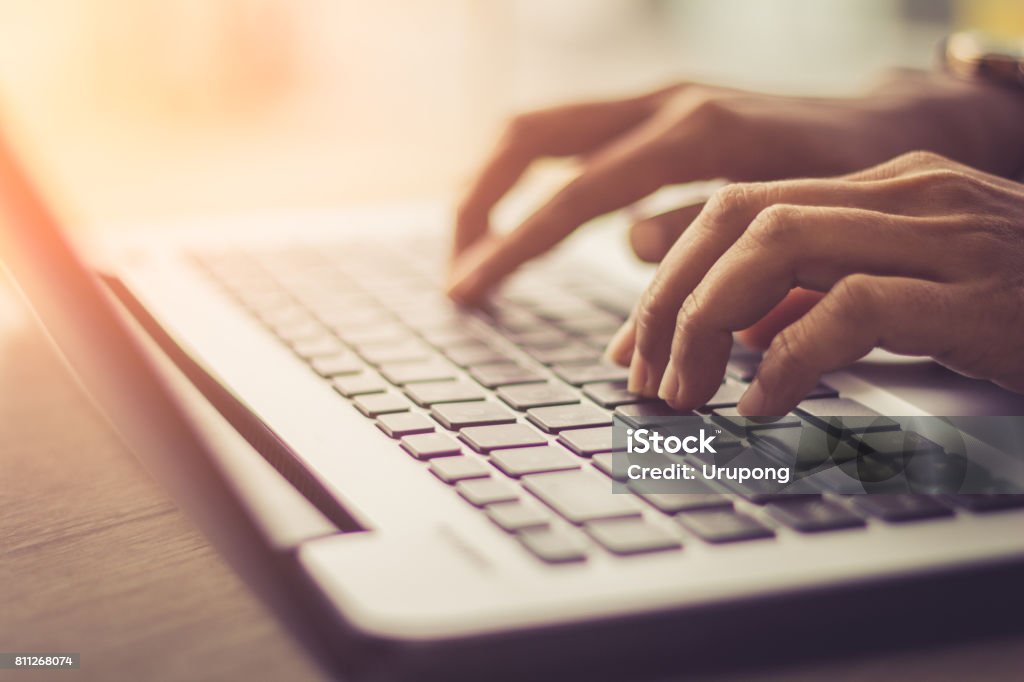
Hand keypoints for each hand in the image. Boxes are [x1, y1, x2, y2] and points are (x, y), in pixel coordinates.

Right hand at [448, 71, 1023, 303]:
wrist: (897, 123)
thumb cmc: (857, 179)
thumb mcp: (796, 217)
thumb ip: (710, 232)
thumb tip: (631, 249)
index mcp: (696, 133)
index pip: (574, 193)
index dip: (514, 245)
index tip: (468, 290)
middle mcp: (664, 102)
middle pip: (530, 136)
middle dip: (479, 202)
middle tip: (458, 269)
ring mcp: (658, 99)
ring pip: (542, 128)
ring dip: (496, 187)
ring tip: (474, 250)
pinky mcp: (659, 111)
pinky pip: (572, 138)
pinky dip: (535, 181)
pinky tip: (527, 223)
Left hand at [605, 151, 1023, 415]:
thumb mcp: (912, 294)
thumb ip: (824, 297)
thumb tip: (740, 331)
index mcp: (882, 186)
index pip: (738, 207)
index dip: (669, 274)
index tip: (635, 342)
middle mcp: (904, 193)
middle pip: (738, 218)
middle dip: (671, 298)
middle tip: (643, 374)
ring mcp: (943, 235)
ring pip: (777, 245)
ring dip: (709, 323)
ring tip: (684, 391)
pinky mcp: (975, 294)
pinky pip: (851, 308)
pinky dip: (789, 357)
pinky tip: (761, 406)